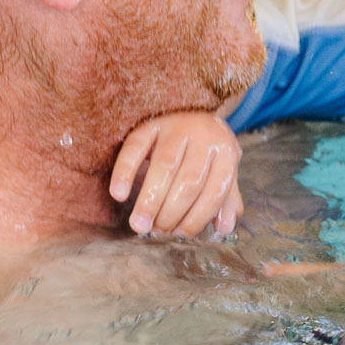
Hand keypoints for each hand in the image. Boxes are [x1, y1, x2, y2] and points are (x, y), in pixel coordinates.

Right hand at [110, 111, 243, 238]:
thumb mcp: (223, 170)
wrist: (191, 107)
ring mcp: (177, 127)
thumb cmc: (207, 150)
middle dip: (172, 213)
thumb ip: (226, 199)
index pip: (215, 191)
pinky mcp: (150, 123)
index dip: (197, 217)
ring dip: (150, 200)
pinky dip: (125, 171)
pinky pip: (135, 147)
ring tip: (139, 225)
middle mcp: (204, 137)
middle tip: (156, 234)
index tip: (179, 237)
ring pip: (164, 166)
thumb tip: (224, 229)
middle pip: (189, 181)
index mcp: (226, 152)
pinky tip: (118, 195)